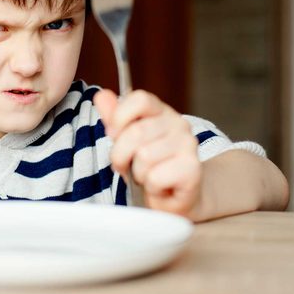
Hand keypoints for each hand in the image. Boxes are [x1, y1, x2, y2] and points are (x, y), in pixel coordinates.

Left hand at [93, 89, 201, 217]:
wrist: (175, 198)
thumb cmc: (149, 167)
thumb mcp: (125, 141)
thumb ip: (114, 118)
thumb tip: (101, 95)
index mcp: (161, 112)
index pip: (140, 99)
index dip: (120, 117)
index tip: (113, 134)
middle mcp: (179, 124)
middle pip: (136, 132)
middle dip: (121, 155)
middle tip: (127, 165)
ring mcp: (188, 144)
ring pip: (144, 156)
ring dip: (138, 173)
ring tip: (147, 176)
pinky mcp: (192, 168)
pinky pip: (155, 177)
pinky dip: (151, 187)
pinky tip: (160, 186)